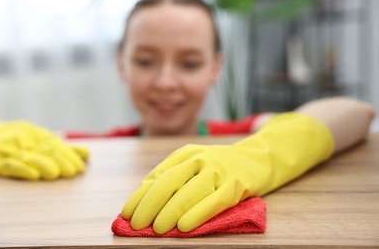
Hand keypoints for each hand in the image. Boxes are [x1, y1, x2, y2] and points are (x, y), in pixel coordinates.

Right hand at [0, 119, 87, 179]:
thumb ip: (63, 148)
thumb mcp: (42, 140)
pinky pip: (9, 165)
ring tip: (55, 173)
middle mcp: (25, 141)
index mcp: (36, 135)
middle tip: (71, 172)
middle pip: (45, 150)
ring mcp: (10, 150)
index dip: (69, 156)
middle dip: (60, 160)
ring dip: (44, 165)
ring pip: (29, 157)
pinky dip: (22, 169)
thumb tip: (86, 154)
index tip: (80, 167)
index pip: (56, 145)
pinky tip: (34, 175)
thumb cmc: (19, 140)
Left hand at [121, 113, 333, 233]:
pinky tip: (183, 227)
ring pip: (189, 190)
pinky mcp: (236, 184)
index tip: (127, 213)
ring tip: (156, 229)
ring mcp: (218, 170)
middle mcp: (200, 158)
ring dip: (169, 211)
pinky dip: (197, 213)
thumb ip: (172, 177)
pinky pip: (214, 201)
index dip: (140, 195)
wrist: (257, 159)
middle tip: (137, 224)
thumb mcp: (194, 165)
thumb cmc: (219, 168)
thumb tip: (144, 199)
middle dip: (150, 204)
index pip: (158, 175)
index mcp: (186, 154)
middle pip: (169, 181)